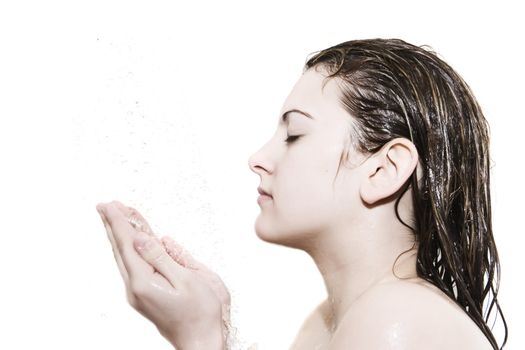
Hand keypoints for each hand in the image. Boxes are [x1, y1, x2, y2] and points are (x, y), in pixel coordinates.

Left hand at [96, 200, 230, 348]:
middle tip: (106, 205)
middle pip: (122, 249)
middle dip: (115, 225)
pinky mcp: (147, 295)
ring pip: (127, 257)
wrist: (203, 342)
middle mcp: (136, 288)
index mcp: (144, 282)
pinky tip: (137, 241)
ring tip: (118, 216)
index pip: (127, 244)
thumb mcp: (187, 280)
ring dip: (122, 235)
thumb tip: (141, 239)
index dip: (119, 222)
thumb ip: (161, 257)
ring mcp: (140, 293)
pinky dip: (134, 249)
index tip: (110, 204)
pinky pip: (137, 266)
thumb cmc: (202, 313)